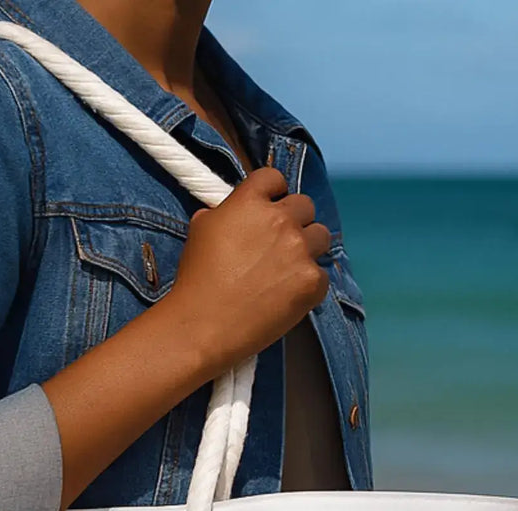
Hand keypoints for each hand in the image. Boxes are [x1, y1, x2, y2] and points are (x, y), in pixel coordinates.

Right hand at [166, 167, 330, 381]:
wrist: (202, 326)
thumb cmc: (196, 282)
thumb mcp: (200, 232)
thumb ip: (222, 213)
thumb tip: (229, 212)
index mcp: (250, 202)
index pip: (274, 178)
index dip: (273, 193)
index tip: (270, 208)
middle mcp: (280, 219)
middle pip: (305, 205)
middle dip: (294, 222)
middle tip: (278, 246)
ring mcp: (299, 250)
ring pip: (321, 236)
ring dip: (308, 249)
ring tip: (286, 271)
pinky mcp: (311, 281)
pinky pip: (322, 275)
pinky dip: (307, 285)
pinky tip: (285, 297)